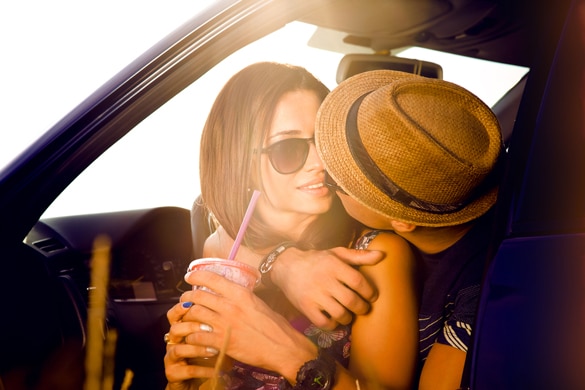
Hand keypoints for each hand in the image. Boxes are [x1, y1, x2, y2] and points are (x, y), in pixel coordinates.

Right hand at [164, 301, 216, 388]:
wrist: (197, 380)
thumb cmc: (206, 355)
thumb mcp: (210, 338)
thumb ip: (214, 323)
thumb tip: (230, 307)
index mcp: (180, 330)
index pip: (174, 315)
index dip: (180, 309)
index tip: (192, 304)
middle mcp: (173, 342)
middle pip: (175, 329)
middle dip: (191, 327)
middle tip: (209, 328)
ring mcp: (171, 358)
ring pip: (178, 349)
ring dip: (197, 348)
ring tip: (214, 350)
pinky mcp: (173, 373)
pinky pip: (187, 370)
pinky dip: (203, 369)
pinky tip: (216, 369)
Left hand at [182, 270, 317, 381]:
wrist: (283, 348)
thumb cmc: (275, 327)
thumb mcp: (259, 303)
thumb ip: (242, 298)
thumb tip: (231, 293)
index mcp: (241, 294)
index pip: (212, 279)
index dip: (196, 276)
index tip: (190, 276)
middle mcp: (230, 307)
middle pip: (198, 296)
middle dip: (187, 297)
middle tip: (185, 299)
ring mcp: (225, 325)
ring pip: (195, 314)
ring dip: (187, 316)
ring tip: (186, 317)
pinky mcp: (222, 342)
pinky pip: (197, 336)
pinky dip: (192, 336)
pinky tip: (194, 336)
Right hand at [270, 246, 382, 329]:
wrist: (286, 266)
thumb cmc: (317, 260)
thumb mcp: (336, 253)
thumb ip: (359, 255)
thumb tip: (381, 255)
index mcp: (334, 265)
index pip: (359, 282)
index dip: (369, 292)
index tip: (372, 296)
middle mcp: (325, 280)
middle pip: (352, 301)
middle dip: (362, 308)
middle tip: (363, 308)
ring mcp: (315, 295)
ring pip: (340, 314)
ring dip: (348, 317)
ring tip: (348, 314)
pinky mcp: (306, 307)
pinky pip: (325, 322)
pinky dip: (333, 324)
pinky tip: (334, 318)